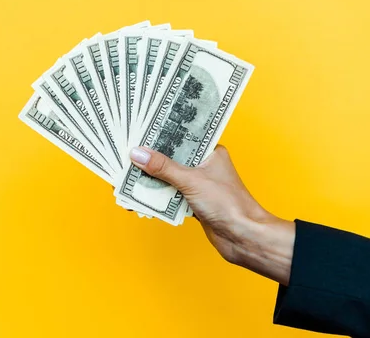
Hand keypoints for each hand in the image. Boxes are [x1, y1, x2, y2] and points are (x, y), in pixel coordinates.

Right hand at [129, 145, 294, 285]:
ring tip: (126, 178)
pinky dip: (156, 197)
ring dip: (150, 180)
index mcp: (210, 151)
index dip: (160, 135)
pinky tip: (139, 199)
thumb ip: (163, 167)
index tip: (139, 132)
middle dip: (149, 159)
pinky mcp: (193, 202)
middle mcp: (204, 165)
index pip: (181, 136)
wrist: (243, 237)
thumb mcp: (191, 180)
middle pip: (171, 158)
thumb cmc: (227, 203)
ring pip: (168, 178)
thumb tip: (137, 154)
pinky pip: (169, 195)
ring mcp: (198, 184)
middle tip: (125, 155)